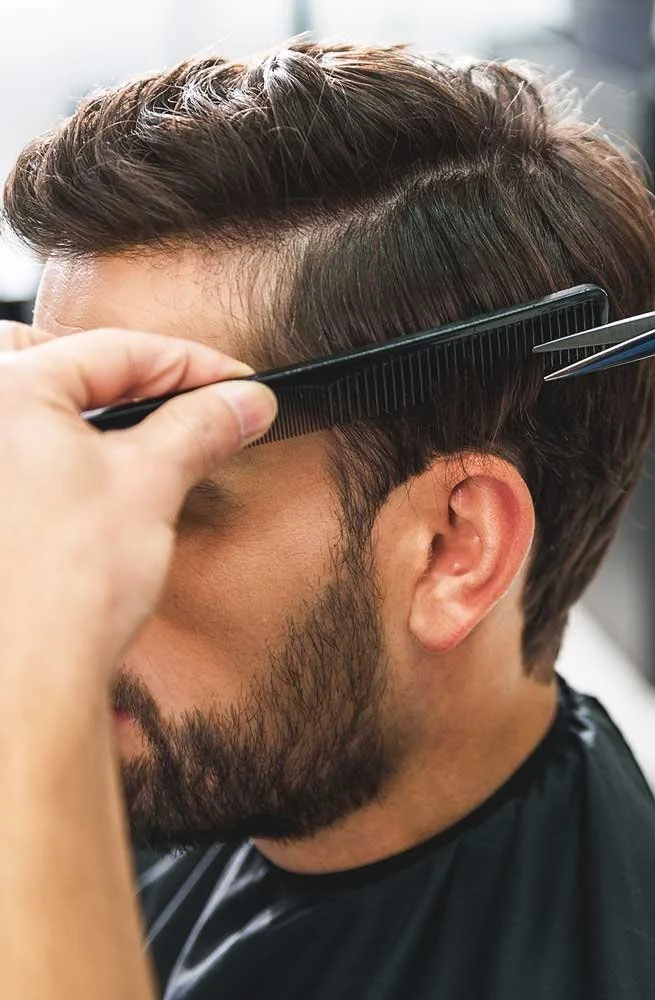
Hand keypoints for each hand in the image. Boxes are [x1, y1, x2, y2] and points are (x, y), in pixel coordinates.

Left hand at [0, 321, 275, 682]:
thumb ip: (202, 426)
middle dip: (126, 377)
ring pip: (33, 406)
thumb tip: (246, 401)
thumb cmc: (63, 586)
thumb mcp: (152, 485)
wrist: (23, 682)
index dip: (194, 365)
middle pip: (57, 360)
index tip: (237, 384)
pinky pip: (18, 453)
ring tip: (147, 442)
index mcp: (2, 388)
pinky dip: (61, 451)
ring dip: (93, 414)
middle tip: (181, 402)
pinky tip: (98, 481)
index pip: (117, 349)